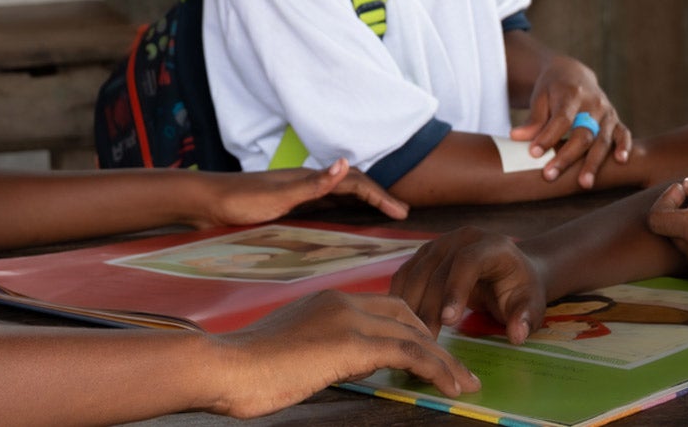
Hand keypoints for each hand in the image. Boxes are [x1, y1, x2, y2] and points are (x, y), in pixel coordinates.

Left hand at [189, 159, 408, 227]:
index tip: (401, 213)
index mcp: (309, 178)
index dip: (380, 197)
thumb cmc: (240, 200)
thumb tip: (345, 162)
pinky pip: (326, 202)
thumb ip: (313, 183)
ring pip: (340, 193)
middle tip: (401, 213)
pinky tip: (343, 216)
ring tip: (382, 212)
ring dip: (364, 201)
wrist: (205, 202)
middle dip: (379, 197)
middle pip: (352, 185)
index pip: (355, 183)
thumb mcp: (279, 195)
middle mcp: (307, 181)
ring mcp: (298, 191)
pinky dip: (344, 207)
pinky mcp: (287, 203)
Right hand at [209, 290, 478, 417]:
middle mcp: (344, 301)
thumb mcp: (288, 350)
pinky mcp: (353, 344)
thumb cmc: (243, 368)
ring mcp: (350, 320)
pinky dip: (436, 370)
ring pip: (415, 336)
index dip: (412, 328)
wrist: (223, 366)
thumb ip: (317, 350)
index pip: (385, 307)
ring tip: (465, 383)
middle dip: (436, 342)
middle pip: (407, 317)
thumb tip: (328, 365)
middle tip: (456, 368)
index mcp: (328, 299)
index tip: (429, 351)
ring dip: (445, 362)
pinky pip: (410, 355)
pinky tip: (450, 386)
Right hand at [389, 226, 547, 343]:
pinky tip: (399, 321)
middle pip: (437, 270)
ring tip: (411, 336)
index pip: (468, 262)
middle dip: (430, 306)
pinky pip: (405, 274)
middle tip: (426, 339)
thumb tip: (517, 334)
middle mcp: (462, 238)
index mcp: (492, 245)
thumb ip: (525, 318)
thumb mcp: (531, 304)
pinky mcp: (425, 254)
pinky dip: (399, 297)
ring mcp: (440, 243)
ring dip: (410, 305)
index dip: (456, 289)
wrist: (509, 273)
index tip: (449, 321)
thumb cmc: (520, 290)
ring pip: (416, 272)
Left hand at [509, 54, 631, 187]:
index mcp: (572, 93)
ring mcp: (607, 112)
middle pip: (583, 133)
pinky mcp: (616, 120)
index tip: (533, 153)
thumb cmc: (552, 90)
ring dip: (593, 162)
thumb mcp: (540, 97)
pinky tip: (621, 161)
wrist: (573, 75)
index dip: (548, 137)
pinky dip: (624, 146)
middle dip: (566, 157)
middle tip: (549, 176)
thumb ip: (533, 119)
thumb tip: (516, 137)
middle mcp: (593, 103)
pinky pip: (623, 134)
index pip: (561, 119)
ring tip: (584, 183)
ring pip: (602, 140)